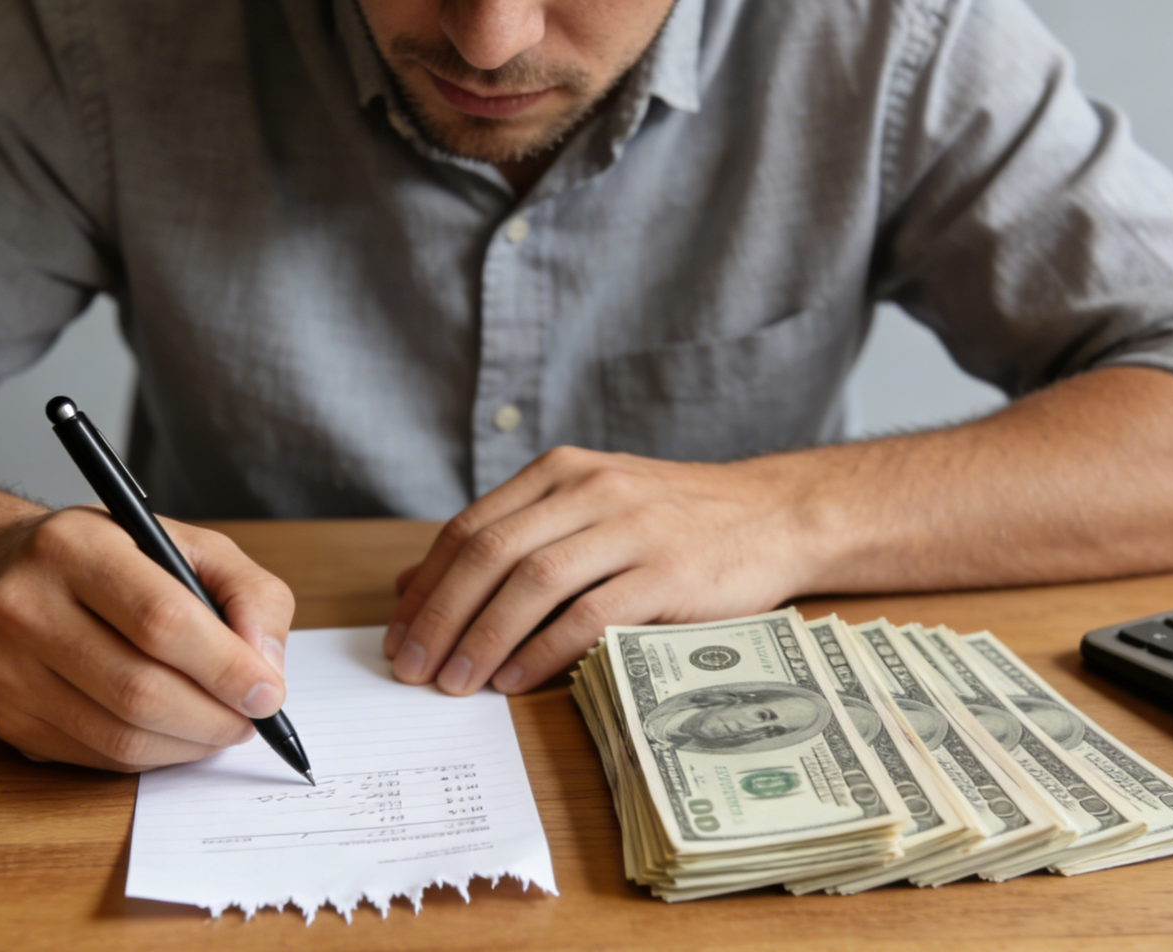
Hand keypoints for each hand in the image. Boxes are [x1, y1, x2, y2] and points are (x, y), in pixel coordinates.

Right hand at [0, 507, 294, 770]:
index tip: (268, 692)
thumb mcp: (184, 543)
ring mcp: (6, 669)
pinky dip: (154, 755)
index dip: (225, 666)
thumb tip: (267, 668)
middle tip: (252, 718)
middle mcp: (24, 605)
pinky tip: (174, 732)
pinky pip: (99, 757)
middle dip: (214, 716)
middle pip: (140, 689)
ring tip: (221, 726)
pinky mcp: (7, 720)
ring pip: (121, 736)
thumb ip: (246, 593)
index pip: (161, 619)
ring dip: (190, 744)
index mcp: (73, 546)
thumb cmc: (106, 557)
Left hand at [383, 446, 810, 695]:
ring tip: (454, 682)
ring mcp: (629, 528)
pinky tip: (515, 680)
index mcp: (560, 473)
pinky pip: (587, 614)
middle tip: (411, 666)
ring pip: (531, 582)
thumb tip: (410, 587)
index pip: (469, 528)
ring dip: (482, 638)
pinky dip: (542, 651)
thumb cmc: (672, 523)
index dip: (425, 585)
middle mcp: (589, 491)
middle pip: (488, 553)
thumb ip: (505, 542)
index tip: (397, 634)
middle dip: (440, 615)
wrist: (776, 515)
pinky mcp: (666, 572)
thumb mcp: (584, 513)